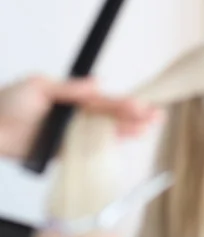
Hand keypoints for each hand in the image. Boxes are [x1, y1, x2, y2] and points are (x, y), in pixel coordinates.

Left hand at [0, 75, 160, 158]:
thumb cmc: (8, 103)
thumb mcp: (39, 87)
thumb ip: (70, 89)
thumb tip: (97, 83)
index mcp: (75, 98)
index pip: (106, 101)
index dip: (125, 104)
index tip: (142, 105)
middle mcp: (78, 116)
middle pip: (112, 118)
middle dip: (135, 116)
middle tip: (156, 116)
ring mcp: (73, 135)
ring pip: (106, 134)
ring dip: (127, 131)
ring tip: (147, 129)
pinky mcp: (65, 153)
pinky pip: (91, 152)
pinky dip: (108, 150)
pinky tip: (125, 145)